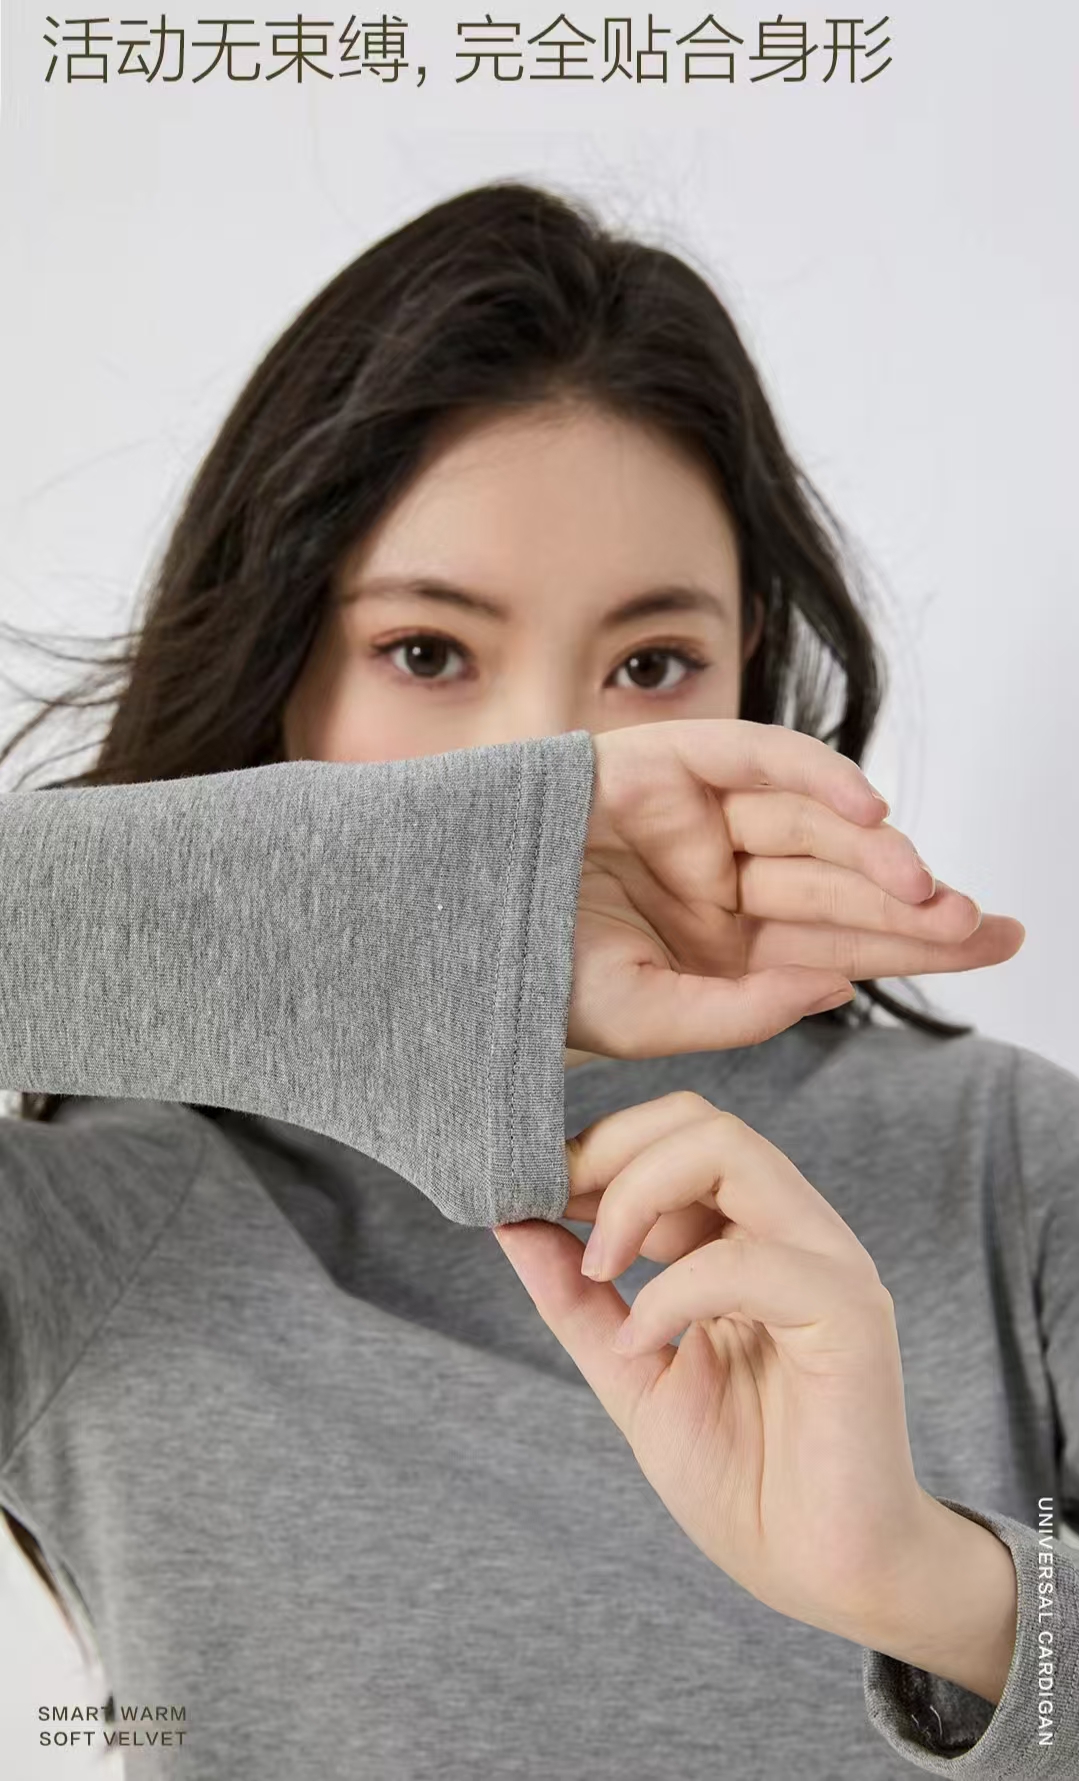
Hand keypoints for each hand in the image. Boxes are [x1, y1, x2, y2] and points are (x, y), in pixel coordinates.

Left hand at [492, 1090, 938, 1643]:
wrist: (826, 1575)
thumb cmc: (744, 1479)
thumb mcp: (631, 1373)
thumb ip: (577, 1301)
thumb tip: (509, 1222)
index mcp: (747, 1238)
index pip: (675, 1135)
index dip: (596, 1151)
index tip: (532, 1198)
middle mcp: (793, 1234)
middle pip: (702, 1120)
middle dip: (610, 1150)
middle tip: (554, 1210)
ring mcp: (828, 1266)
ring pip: (734, 1153)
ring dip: (638, 1196)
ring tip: (599, 1269)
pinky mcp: (851, 1314)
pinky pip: (751, 1260)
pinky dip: (675, 1292)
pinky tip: (645, 1345)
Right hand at [569, 718, 1024, 1055]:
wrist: (435, 929)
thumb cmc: (526, 982)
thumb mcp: (646, 1018)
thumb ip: (741, 1010)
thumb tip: (838, 988)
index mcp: (724, 948)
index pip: (839, 942)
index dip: (916, 940)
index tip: (991, 940)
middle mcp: (721, 881)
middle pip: (841, 885)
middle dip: (916, 903)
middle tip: (987, 925)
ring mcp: (697, 819)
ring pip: (809, 828)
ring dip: (872, 855)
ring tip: (928, 891)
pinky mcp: (666, 762)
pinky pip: (754, 760)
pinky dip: (812, 776)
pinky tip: (867, 812)